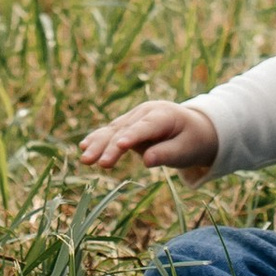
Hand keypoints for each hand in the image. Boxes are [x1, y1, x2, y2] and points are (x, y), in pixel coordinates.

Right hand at [79, 97, 219, 172]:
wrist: (192, 128)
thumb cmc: (192, 141)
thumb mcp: (187, 150)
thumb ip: (167, 154)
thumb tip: (147, 161)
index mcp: (163, 115)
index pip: (145, 127)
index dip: (132, 136)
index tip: (120, 146)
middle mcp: (145, 112)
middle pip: (125, 129)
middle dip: (109, 146)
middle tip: (96, 163)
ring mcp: (134, 117)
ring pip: (113, 130)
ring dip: (98, 144)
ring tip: (85, 159)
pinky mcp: (127, 126)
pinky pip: (111, 132)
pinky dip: (98, 139)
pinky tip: (83, 147)